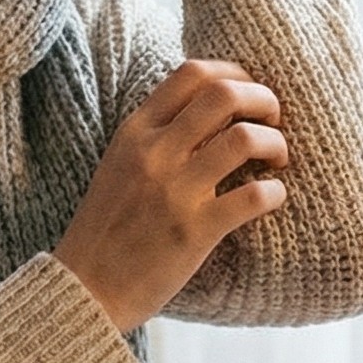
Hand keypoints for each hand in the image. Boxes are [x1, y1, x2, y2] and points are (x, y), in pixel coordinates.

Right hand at [54, 60, 289, 332]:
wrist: (84, 289)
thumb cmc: (108, 227)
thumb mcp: (120, 164)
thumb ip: (157, 134)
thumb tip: (212, 107)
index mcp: (135, 132)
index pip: (192, 73)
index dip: (235, 73)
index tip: (250, 92)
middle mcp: (154, 153)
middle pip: (225, 94)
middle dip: (263, 99)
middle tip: (274, 120)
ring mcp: (175, 191)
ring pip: (245, 138)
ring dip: (274, 143)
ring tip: (277, 160)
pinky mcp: (194, 231)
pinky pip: (253, 196)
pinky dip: (275, 192)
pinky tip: (271, 198)